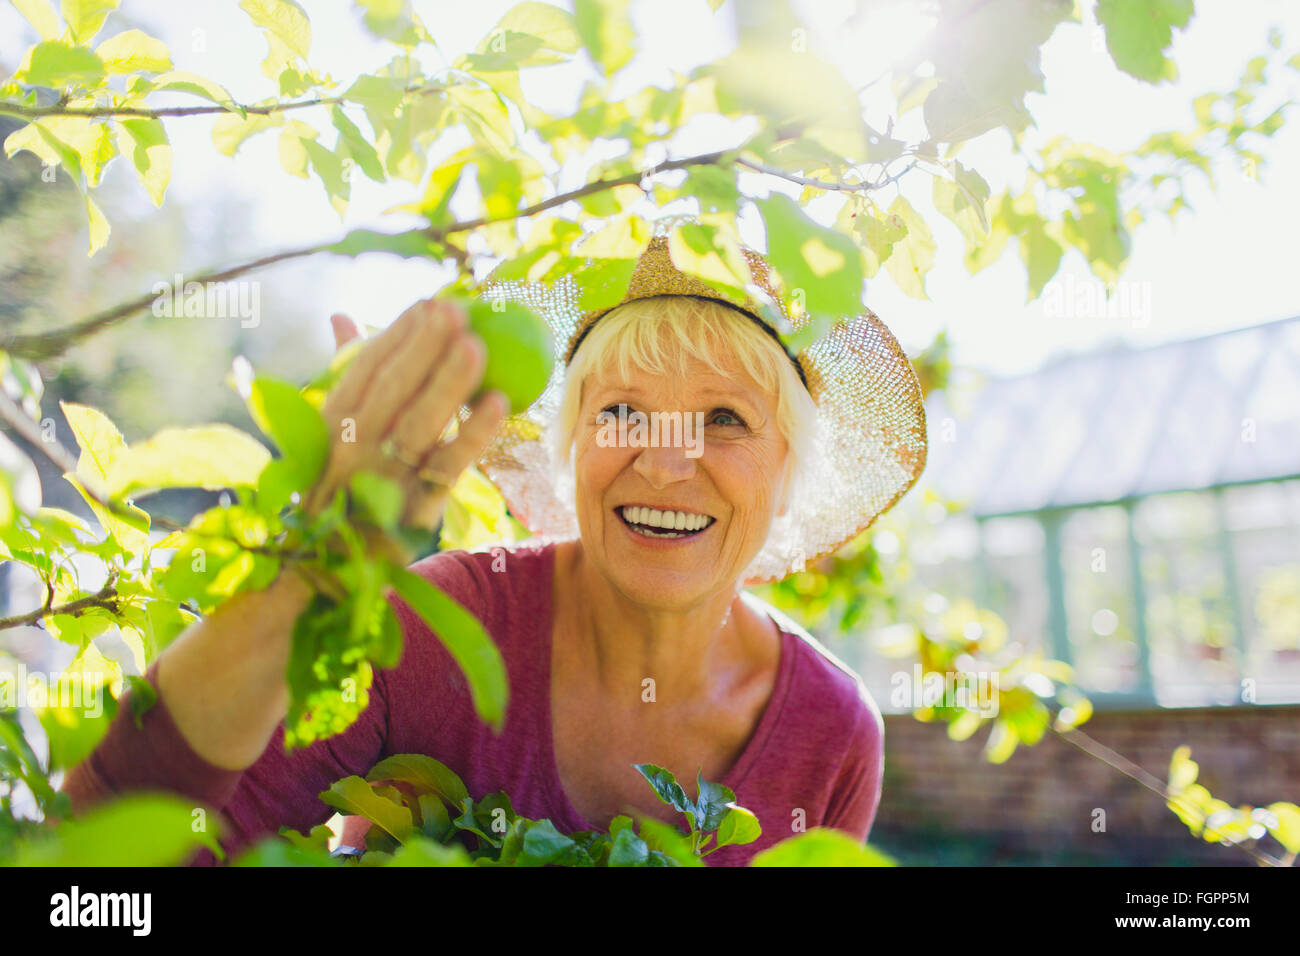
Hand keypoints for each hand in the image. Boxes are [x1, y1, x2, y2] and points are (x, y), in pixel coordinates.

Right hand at [301, 299, 508, 539]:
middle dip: (423, 348)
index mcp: (329, 423)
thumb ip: (346, 373)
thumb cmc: (342, 483)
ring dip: (448, 385)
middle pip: (390, 392)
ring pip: (418, 427)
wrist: (332, 567)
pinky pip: (447, 468)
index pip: (363, 369)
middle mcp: (350, 451)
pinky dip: (472, 435)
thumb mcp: (333, 431)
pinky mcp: (414, 511)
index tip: (431, 302)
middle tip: (457, 311)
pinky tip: (499, 403)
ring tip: (477, 346)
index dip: (398, 333)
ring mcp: (381, 482)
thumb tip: (340, 316)